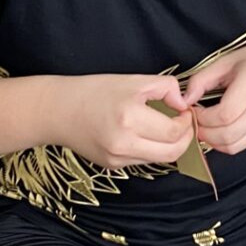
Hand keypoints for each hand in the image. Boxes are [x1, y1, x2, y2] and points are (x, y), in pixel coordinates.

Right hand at [56, 75, 192, 169]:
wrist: (59, 111)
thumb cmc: (95, 91)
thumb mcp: (133, 80)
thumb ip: (165, 88)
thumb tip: (183, 104)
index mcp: (129, 118)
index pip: (173, 132)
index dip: (186, 123)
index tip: (184, 112)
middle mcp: (123, 143)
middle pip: (172, 153)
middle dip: (185, 139)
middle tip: (183, 124)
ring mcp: (117, 158)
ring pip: (159, 159)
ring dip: (169, 145)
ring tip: (165, 127)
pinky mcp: (112, 166)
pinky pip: (142, 160)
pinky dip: (151, 149)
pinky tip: (143, 134)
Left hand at [183, 42, 245, 155]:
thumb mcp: (227, 60)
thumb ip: (202, 79)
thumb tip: (184, 100)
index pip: (225, 113)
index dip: (203, 117)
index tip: (193, 109)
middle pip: (229, 134)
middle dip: (205, 132)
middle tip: (193, 122)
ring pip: (235, 145)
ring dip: (213, 142)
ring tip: (203, 127)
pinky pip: (242, 145)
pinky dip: (224, 144)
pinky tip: (217, 131)